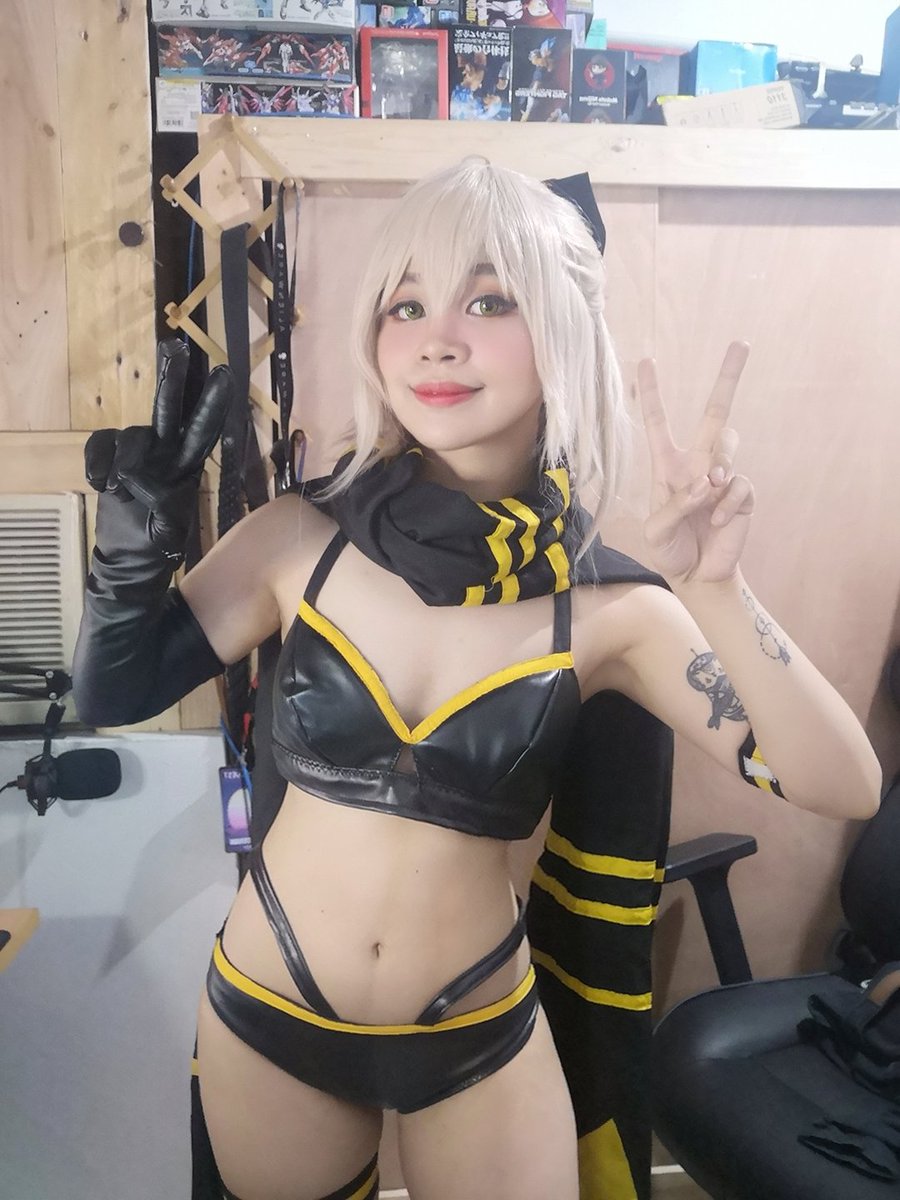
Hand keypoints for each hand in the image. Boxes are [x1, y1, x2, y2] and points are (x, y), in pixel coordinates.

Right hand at [85, 340, 233, 560]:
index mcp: (187, 466)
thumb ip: (161, 509)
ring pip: (130, 435)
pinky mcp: (110, 456)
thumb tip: (140, 482)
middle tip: (176, 346)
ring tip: (116, 491)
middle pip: (169, 409)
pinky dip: (97, 461)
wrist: (126, 557)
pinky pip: (101, 442)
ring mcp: (138, 452)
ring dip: (123, 462)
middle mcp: (165, 451)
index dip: (212, 404)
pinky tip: (98, 484)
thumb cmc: (155, 545)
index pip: (202, 430)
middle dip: (173, 379)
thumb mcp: (168, 533)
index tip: (225, 374)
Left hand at [638, 342, 753, 586]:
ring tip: (711, 489)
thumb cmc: (670, 549)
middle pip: (716, 411)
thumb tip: (704, 484)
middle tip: (741, 342)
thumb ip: (673, 506)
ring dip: (721, 462)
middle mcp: (697, 463)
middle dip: (728, 377)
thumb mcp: (656, 532)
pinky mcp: (742, 494)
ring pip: (729, 443)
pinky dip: (729, 503)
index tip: (645, 360)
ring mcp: (722, 476)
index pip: (658, 422)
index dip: (651, 393)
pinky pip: (740, 484)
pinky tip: (720, 521)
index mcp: (668, 466)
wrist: (698, 575)